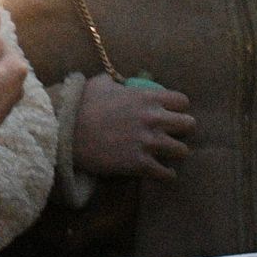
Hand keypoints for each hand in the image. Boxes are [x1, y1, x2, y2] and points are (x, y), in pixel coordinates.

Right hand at [71, 75, 195, 179]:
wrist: (67, 131)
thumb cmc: (81, 104)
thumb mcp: (100, 83)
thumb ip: (117, 82)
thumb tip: (120, 82)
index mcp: (148, 98)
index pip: (182, 101)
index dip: (177, 107)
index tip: (171, 112)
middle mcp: (154, 119)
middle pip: (189, 125)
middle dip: (182, 129)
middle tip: (173, 133)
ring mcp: (149, 143)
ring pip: (182, 151)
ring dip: (175, 152)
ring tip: (169, 155)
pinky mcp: (140, 164)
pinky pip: (166, 173)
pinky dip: (166, 174)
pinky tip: (163, 173)